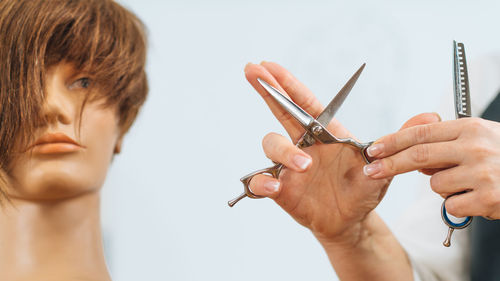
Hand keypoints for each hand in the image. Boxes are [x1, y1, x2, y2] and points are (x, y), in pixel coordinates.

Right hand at [244, 61, 438, 243]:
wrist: (350, 221)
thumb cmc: (364, 188)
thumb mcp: (384, 164)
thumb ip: (399, 140)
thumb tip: (431, 116)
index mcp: (325, 133)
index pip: (304, 103)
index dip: (288, 83)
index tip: (270, 65)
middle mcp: (303, 144)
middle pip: (279, 112)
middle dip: (266, 90)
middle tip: (253, 69)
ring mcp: (288, 165)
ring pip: (271, 144)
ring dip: (283, 150)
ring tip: (304, 165)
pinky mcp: (281, 188)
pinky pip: (261, 180)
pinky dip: (263, 181)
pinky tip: (275, 185)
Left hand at [364, 117, 499, 218]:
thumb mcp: (478, 138)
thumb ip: (446, 143)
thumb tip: (412, 157)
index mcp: (470, 128)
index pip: (421, 133)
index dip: (393, 141)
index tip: (373, 149)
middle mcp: (476, 147)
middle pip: (419, 156)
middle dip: (390, 165)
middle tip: (371, 171)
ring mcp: (483, 173)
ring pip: (436, 185)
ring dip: (443, 188)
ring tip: (468, 184)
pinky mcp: (488, 199)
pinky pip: (451, 206)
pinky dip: (458, 205)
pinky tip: (478, 198)